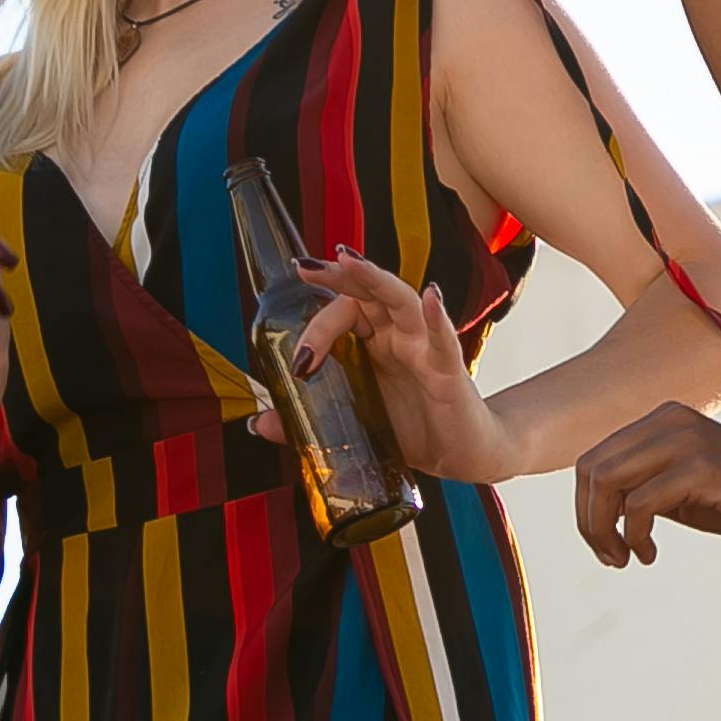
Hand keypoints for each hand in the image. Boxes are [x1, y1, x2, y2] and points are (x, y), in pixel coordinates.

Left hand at [246, 247, 519, 481]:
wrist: (461, 457)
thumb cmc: (413, 431)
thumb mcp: (354, 425)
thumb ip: (309, 420)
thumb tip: (259, 423)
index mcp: (375, 344)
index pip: (344, 312)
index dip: (316, 326)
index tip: (295, 361)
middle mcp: (399, 337)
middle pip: (369, 293)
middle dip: (339, 276)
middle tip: (307, 267)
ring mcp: (425, 349)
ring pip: (402, 301)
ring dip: (376, 280)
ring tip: (351, 262)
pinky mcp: (449, 372)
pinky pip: (444, 340)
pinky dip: (438, 318)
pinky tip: (432, 296)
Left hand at [570, 405, 720, 564]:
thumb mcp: (684, 489)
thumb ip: (645, 488)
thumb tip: (597, 511)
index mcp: (662, 420)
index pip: (594, 459)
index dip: (586, 508)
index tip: (608, 545)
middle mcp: (668, 420)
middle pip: (591, 468)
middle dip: (588, 521)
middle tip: (612, 557)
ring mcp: (684, 439)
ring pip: (606, 481)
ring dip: (603, 529)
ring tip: (626, 557)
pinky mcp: (700, 465)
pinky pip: (639, 503)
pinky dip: (634, 536)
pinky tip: (650, 554)